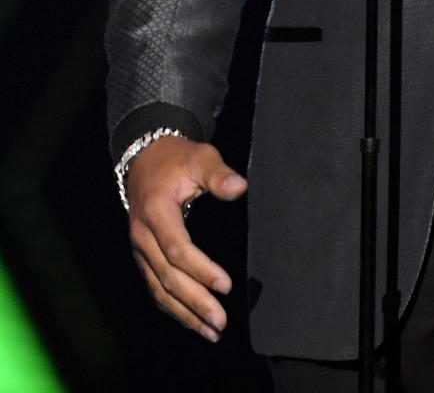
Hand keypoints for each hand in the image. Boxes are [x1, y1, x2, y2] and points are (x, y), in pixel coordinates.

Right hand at [125, 136, 247, 341]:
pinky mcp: (143, 258)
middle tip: (221, 321)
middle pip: (168, 277)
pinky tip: (192, 322)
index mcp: (155, 211)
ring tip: (211, 331)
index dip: (201, 270)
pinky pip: (156, 288)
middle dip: (195, 302)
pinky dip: (173, 308)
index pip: (177, 249)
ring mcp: (140, 250)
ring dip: (185, 313)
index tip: (226, 285)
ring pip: (159, 290)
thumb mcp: (200, 157)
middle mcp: (142, 236)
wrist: (145, 160)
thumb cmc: (177, 160)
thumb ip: (218, 174)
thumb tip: (239, 187)